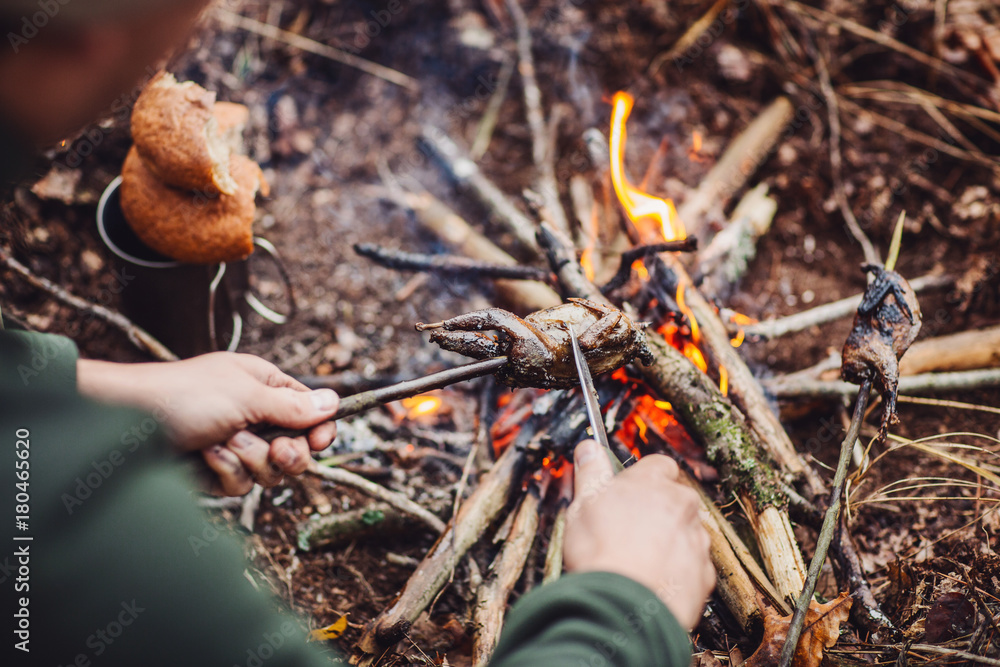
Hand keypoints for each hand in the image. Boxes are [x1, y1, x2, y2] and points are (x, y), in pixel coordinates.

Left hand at [78, 353, 339, 495]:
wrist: (127, 425)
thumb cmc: (184, 396)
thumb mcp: (246, 395)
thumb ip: (293, 405)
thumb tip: (334, 401)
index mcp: (264, 387)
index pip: (311, 412)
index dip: (319, 430)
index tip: (317, 441)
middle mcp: (254, 416)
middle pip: (297, 449)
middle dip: (285, 452)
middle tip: (275, 449)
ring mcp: (236, 446)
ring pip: (270, 472)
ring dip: (248, 459)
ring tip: (221, 441)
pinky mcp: (216, 472)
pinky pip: (240, 485)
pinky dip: (224, 471)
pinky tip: (204, 456)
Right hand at [563, 440, 714, 629]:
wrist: (624, 606)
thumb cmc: (601, 552)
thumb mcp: (583, 504)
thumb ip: (591, 472)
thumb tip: (589, 448)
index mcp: (653, 483)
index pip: (659, 465)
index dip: (643, 479)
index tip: (628, 492)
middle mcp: (682, 506)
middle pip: (675, 499)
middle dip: (657, 512)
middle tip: (627, 531)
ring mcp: (697, 540)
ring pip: (685, 532)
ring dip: (668, 541)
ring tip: (638, 561)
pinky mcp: (704, 573)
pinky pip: (692, 565)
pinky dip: (677, 571)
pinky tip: (653, 580)